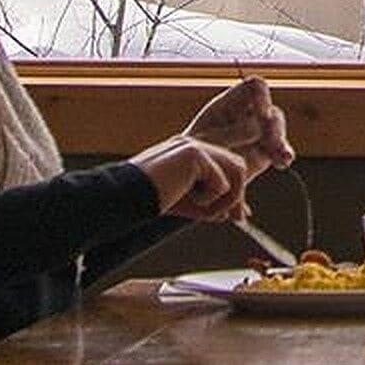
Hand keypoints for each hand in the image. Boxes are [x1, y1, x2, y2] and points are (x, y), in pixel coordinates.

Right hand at [131, 136, 253, 221]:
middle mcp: (195, 146)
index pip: (226, 165)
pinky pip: (220, 183)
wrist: (123, 200)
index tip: (241, 214)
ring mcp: (195, 147)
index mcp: (191, 154)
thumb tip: (239, 214)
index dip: (238, 189)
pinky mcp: (194, 155)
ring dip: (226, 199)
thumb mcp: (189, 204)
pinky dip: (209, 201)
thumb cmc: (150, 202)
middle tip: (237, 219)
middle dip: (239, 195)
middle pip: (237, 166)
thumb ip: (213, 205)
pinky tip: (186, 201)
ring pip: (235, 172)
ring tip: (205, 213)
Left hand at [187, 75, 294, 178]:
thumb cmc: (190, 156)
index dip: (263, 96)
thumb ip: (229, 132)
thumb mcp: (203, 142)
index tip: (263, 115)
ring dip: (280, 141)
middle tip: (272, 144)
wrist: (189, 178)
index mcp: (230, 104)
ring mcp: (257, 133)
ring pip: (277, 128)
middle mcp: (247, 115)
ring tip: (280, 158)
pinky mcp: (264, 152)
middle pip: (270, 110)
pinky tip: (283, 163)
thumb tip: (257, 125)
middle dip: (274, 126)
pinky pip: (281, 150)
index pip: (254, 87)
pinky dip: (284, 154)